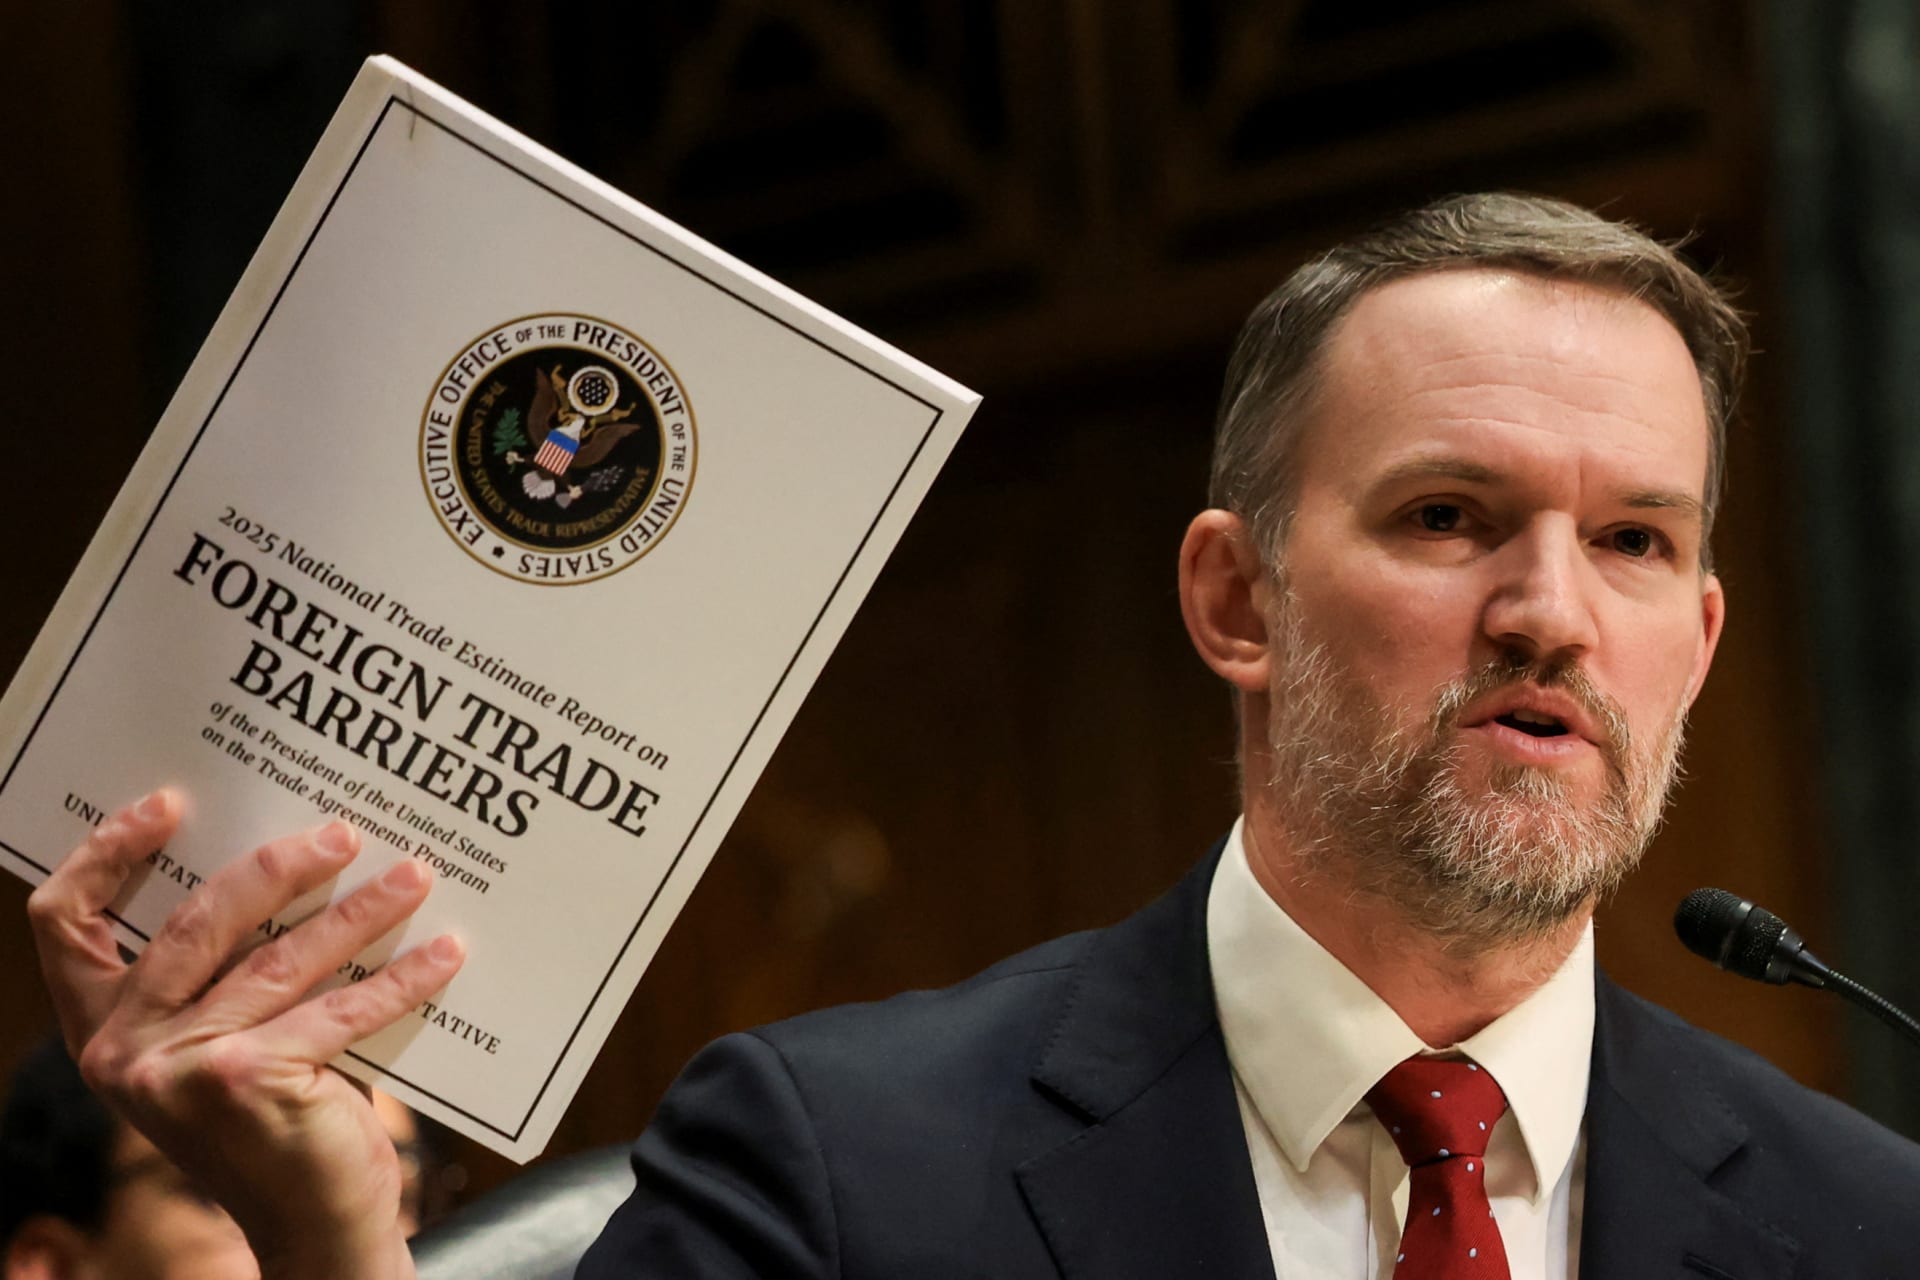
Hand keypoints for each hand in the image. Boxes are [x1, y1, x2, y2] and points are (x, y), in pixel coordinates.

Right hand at [27, 788, 465, 1279]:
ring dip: (360, 911)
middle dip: (277, 866)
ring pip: (282, 957)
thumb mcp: (226, 1043)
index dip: (106, 851)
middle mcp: (124, 1048)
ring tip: (414, 876)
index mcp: (102, 1027)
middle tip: (344, 833)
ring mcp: (181, 1067)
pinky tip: (446, 950)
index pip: (65, 923)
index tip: (171, 802)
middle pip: (197, 919)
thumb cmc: (277, 1120)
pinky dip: (402, 976)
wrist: (313, 1225)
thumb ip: (229, 974)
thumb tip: (301, 860)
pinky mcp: (247, 1079)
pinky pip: (341, 1007)